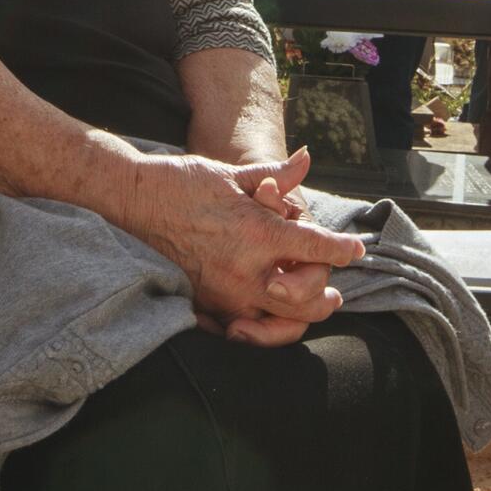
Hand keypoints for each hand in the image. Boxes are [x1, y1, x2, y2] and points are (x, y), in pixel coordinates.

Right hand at [105, 147, 363, 343]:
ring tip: (310, 305)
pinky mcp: (204, 305)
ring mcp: (223, 293)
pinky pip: (243, 332)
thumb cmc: (186, 181)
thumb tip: (306, 158)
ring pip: (278, 325)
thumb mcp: (234, 174)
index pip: (317, 248)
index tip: (355, 249)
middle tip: (334, 289)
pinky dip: (264, 330)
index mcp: (258, 232)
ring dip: (300, 317)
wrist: (134, 200)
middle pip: (306, 299)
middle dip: (326, 293)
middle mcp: (245, 269)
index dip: (343, 250)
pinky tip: (272, 317)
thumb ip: (276, 175)